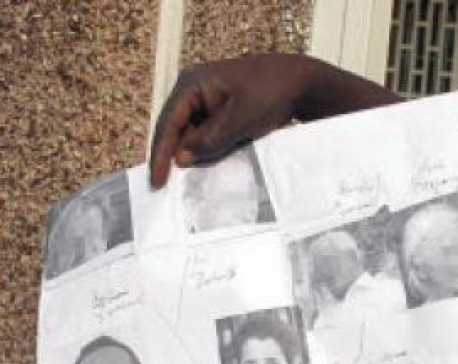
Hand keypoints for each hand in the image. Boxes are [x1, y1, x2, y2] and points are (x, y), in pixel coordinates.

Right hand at [148, 54, 313, 187]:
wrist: (300, 83)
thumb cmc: (270, 94)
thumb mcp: (239, 119)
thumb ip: (209, 140)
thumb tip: (181, 159)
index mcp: (192, 84)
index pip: (168, 123)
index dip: (161, 154)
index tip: (156, 182)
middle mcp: (193, 90)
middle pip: (174, 128)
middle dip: (169, 156)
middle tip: (161, 187)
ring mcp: (206, 100)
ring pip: (190, 134)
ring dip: (188, 156)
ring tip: (179, 184)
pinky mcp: (220, 110)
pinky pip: (205, 133)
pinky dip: (204, 151)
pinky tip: (202, 169)